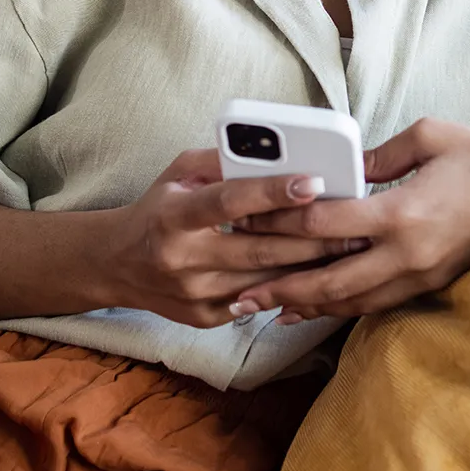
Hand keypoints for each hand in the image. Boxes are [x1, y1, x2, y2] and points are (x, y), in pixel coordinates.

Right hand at [104, 148, 366, 327]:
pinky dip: (286, 288)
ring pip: (265, 280)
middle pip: (260, 249)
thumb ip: (221, 161)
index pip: (230, 202)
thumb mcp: (178, 174)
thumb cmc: (156, 209)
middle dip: (312, 239)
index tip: (312, 181)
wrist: (116, 264)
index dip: (273, 192)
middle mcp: (182, 258)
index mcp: (174, 216)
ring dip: (308, 267)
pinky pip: (256, 302)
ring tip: (347, 252)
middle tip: (354, 227)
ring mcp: (193, 294)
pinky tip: (314, 276)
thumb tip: (273, 153)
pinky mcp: (204, 317)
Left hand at [228, 117, 469, 322]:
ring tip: (264, 309)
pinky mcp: (429, 284)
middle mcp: (405, 253)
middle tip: (239, 291)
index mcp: (401, 212)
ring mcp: (418, 275)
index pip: (325, 224)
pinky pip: (374, 303)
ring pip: (350, 301)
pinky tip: (313, 310)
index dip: (282, 224)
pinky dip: (338, 308)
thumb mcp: (429, 136)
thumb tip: (343, 170)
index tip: (247, 222)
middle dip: (281, 286)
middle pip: (329, 279)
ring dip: (305, 306)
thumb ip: (378, 155)